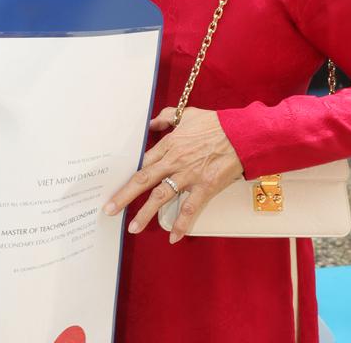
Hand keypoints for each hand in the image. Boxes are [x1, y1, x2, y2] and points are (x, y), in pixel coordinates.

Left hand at [103, 106, 242, 242]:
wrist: (241, 134)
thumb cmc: (215, 123)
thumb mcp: (187, 114)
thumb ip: (166, 117)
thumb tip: (151, 123)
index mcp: (169, 144)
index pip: (143, 161)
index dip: (129, 174)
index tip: (116, 184)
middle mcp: (174, 161)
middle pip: (144, 179)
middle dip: (125, 195)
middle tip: (110, 209)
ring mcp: (188, 175)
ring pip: (161, 197)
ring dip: (145, 213)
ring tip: (133, 227)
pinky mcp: (204, 187)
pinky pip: (189, 209)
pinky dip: (181, 224)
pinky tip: (173, 237)